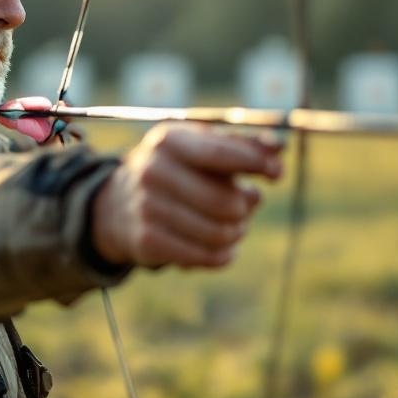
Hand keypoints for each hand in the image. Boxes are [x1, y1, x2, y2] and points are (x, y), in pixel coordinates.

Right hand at [91, 123, 283, 268]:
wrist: (119, 203)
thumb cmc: (176, 169)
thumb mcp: (201, 146)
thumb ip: (243, 145)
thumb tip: (279, 149)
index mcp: (169, 140)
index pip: (221, 154)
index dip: (256, 163)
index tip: (277, 172)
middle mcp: (153, 172)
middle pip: (225, 202)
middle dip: (245, 206)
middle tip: (246, 205)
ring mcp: (147, 208)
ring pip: (220, 233)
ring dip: (237, 231)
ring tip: (234, 225)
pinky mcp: (147, 242)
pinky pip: (206, 256)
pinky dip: (224, 254)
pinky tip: (224, 247)